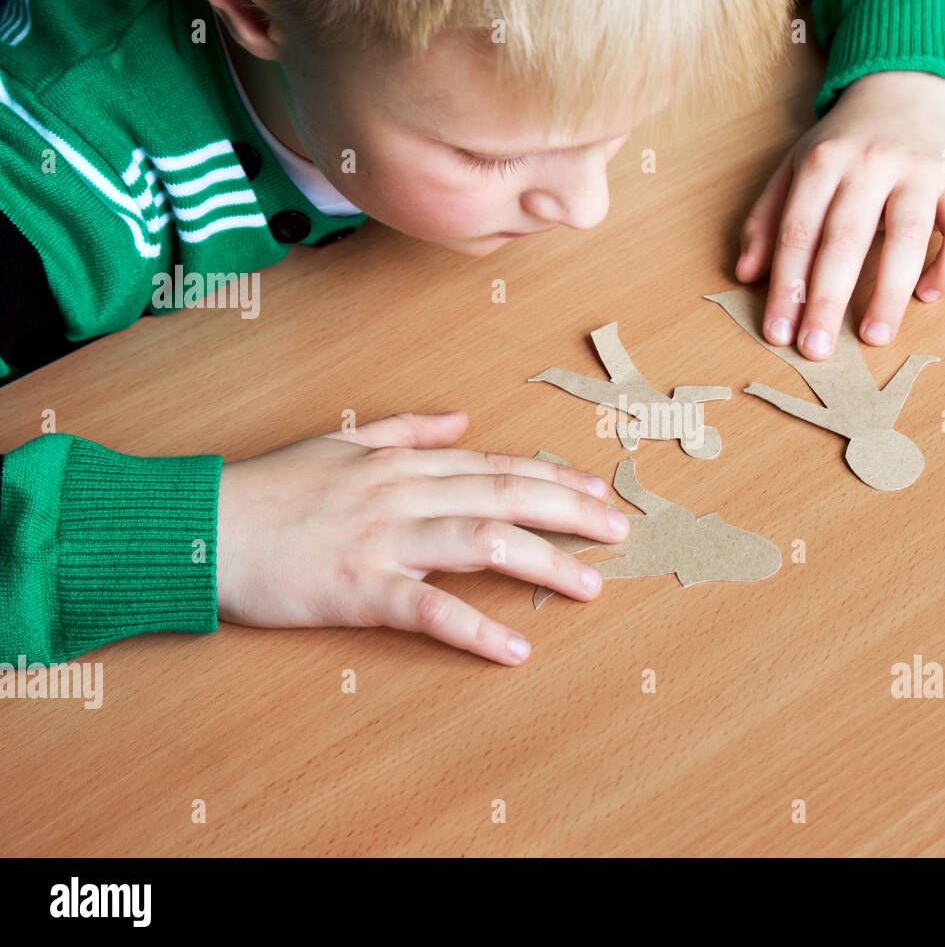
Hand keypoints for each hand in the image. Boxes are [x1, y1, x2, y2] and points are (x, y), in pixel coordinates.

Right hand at [215, 411, 628, 664]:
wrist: (203, 527)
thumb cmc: (270, 490)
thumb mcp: (341, 441)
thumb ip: (405, 429)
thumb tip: (459, 418)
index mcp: (403, 463)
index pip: (497, 465)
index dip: (554, 477)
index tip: (599, 490)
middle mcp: (405, 494)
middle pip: (507, 496)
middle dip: (572, 512)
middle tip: (620, 531)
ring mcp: (386, 540)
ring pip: (485, 543)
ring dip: (546, 563)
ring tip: (592, 585)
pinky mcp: (362, 589)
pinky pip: (431, 610)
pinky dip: (477, 630)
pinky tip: (515, 648)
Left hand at [736, 70, 944, 357]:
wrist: (908, 83)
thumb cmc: (846, 141)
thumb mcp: (795, 165)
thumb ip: (767, 218)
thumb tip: (745, 274)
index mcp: (823, 162)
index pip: (798, 233)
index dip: (787, 287)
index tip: (778, 333)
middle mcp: (870, 163)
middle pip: (846, 239)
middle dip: (828, 300)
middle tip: (817, 350)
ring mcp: (920, 170)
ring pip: (908, 236)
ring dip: (890, 291)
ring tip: (875, 337)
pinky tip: (928, 295)